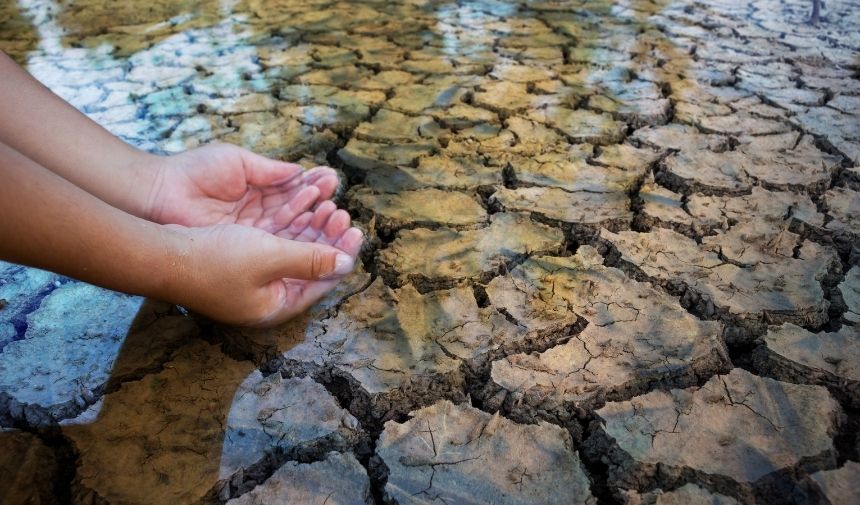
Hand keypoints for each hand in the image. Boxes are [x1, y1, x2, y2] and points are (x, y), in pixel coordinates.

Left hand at [144, 143, 339, 232]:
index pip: (293, 192)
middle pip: (298, 215)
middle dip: (320, 210)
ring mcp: (252, 235)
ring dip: (314, 225)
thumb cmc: (193, 173)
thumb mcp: (237, 163)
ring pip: (291, 232)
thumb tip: (301, 172)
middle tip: (338, 205)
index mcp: (257, 191)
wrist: (159, 194)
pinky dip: (297, 239)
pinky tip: (315, 230)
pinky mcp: (244, 250)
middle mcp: (258, 216)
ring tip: (333, 215)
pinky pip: (277, 246)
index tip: (332, 181)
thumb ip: (270, 171)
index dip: (314, 188)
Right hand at [165, 209, 362, 326]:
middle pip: (310, 266)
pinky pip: (275, 243)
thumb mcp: (270, 257)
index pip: (322, 282)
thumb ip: (310, 260)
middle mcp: (267, 297)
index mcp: (277, 306)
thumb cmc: (214, 260)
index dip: (342, 254)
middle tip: (342, 213)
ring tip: (326, 205)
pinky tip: (300, 206)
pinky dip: (289, 226)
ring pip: (293, 251)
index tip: (357, 230)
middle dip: (327, 238)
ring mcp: (252, 282)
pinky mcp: (239, 263)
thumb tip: (346, 263)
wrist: (161, 254)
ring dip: (310, 228)